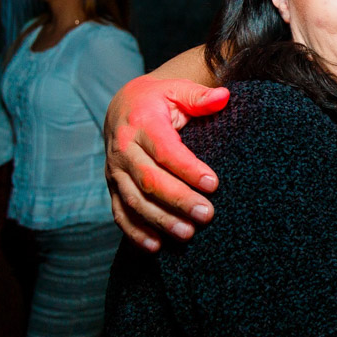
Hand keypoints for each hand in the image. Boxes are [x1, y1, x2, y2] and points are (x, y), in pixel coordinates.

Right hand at [105, 75, 230, 250]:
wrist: (122, 106)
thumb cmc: (158, 100)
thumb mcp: (177, 90)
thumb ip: (200, 97)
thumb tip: (224, 97)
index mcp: (141, 123)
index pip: (165, 150)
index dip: (188, 169)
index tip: (213, 184)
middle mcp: (124, 149)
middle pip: (150, 179)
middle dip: (179, 199)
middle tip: (207, 215)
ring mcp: (115, 171)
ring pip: (135, 200)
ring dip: (160, 220)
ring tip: (187, 234)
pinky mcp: (112, 187)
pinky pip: (120, 212)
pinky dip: (135, 232)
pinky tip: (155, 247)